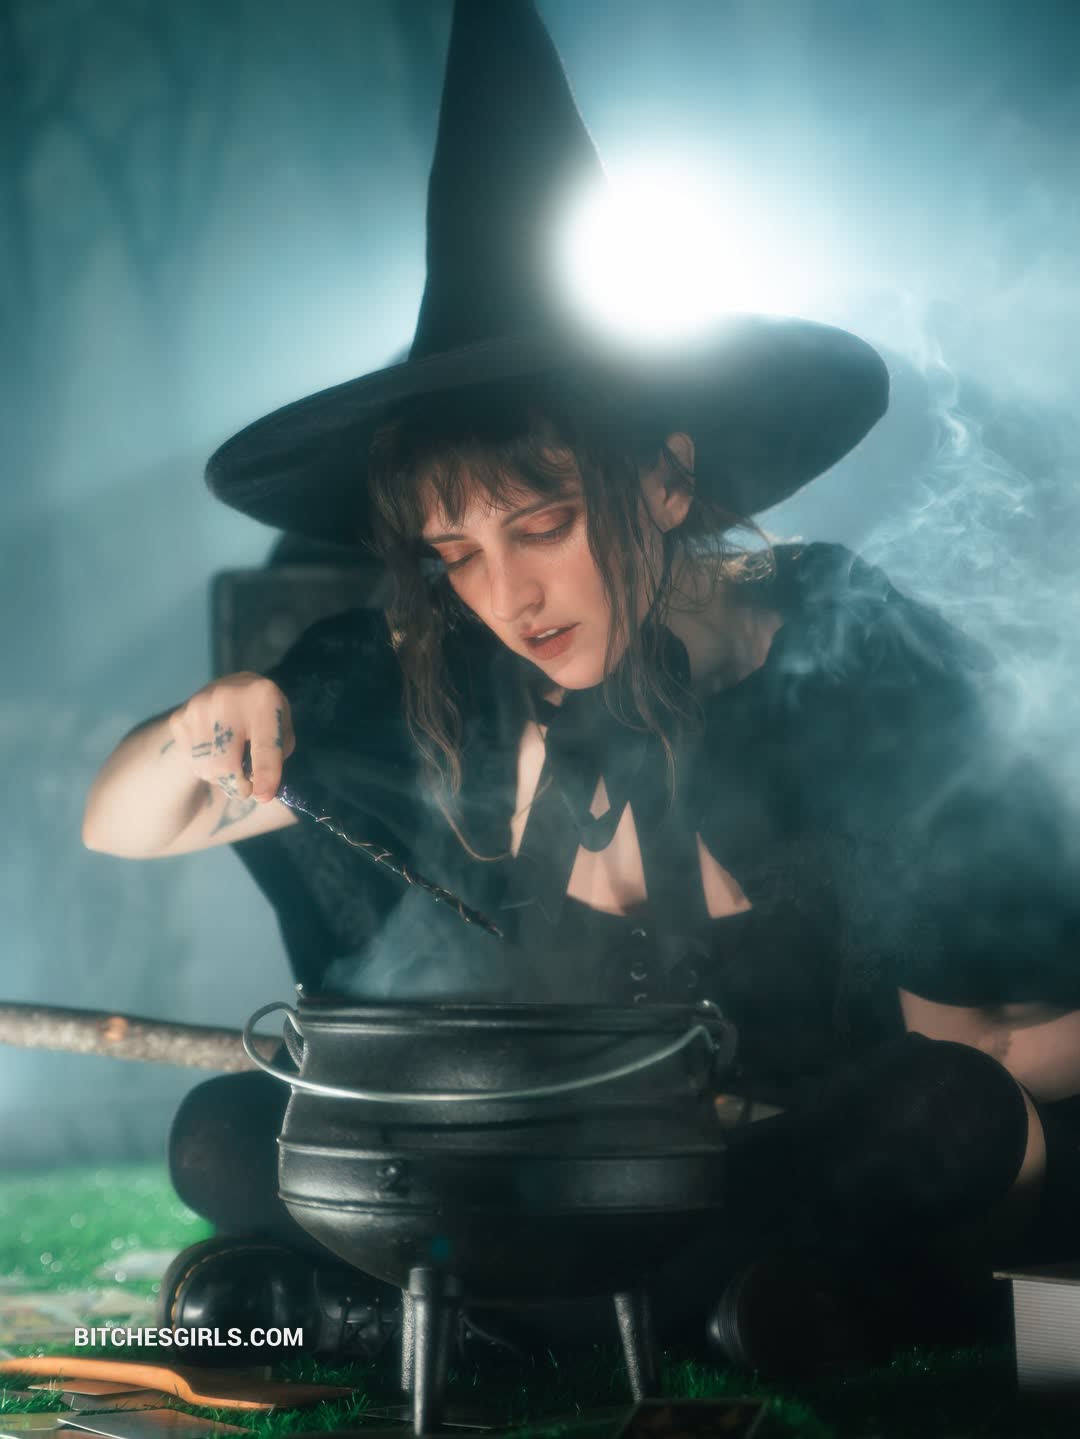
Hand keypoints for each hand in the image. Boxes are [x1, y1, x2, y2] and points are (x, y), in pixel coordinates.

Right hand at [167, 673, 295, 802]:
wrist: (232, 688)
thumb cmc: (264, 716)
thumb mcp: (282, 730)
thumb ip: (275, 758)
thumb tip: (260, 792)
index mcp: (263, 699)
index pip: (265, 746)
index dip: (266, 775)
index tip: (262, 796)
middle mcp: (225, 700)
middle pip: (224, 765)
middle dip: (237, 784)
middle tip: (245, 782)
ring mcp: (196, 709)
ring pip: (206, 768)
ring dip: (220, 775)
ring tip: (230, 758)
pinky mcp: (179, 720)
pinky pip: (191, 762)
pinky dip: (205, 765)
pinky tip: (214, 748)